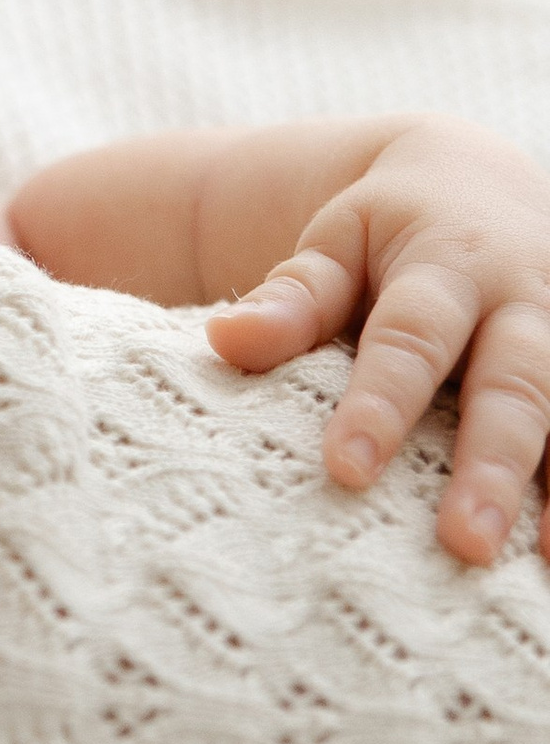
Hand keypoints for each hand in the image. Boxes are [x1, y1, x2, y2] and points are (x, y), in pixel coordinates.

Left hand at [207, 118, 549, 564]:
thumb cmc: (389, 230)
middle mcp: (524, 301)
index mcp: (446, 264)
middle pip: (514, 385)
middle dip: (492, 464)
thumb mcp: (337, 244)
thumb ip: (292, 298)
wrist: (480, 181)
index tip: (344, 471)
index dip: (379, 405)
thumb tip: (225, 340)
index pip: (410, 340)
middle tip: (466, 543)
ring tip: (545, 563)